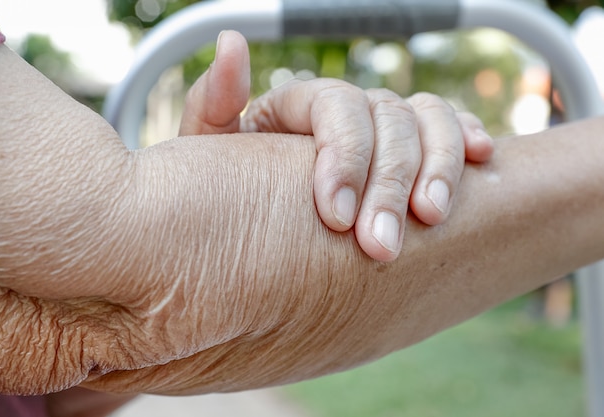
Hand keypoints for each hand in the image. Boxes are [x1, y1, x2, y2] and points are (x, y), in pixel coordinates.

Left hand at [179, 30, 493, 260]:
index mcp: (299, 104)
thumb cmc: (228, 189)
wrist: (253, 223)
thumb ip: (216, 103)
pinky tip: (481, 158)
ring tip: (432, 218)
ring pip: (427, 121)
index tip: (335, 218)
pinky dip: (466, 137)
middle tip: (380, 247)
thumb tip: (231, 40)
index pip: (335, 108)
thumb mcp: (210, 154)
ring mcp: (383, 126)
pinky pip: (450, 128)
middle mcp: (347, 108)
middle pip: (386, 120)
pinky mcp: (413, 149)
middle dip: (389, 183)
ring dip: (437, 167)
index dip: (342, 157)